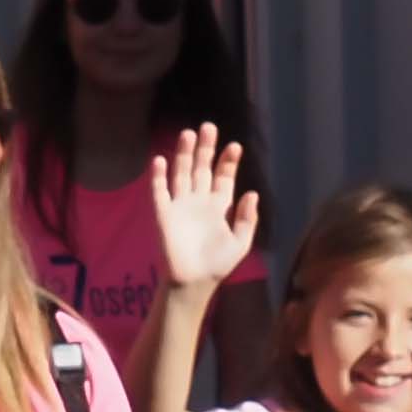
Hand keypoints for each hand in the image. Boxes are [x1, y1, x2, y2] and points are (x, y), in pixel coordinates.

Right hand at [146, 127, 257, 293]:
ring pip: (181, 174)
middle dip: (206, 149)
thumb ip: (247, 218)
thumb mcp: (240, 243)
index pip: (223, 177)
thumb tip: (252, 193)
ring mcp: (180, 206)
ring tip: (188, 133)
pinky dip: (159, 176)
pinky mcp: (163, 215)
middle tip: (209, 127)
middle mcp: (199, 202)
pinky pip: (159, 192)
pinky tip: (161, 159)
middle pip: (201, 168)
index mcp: (219, 207)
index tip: (235, 146)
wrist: (193, 283)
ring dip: (184, 155)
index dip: (228, 162)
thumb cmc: (217, 266)